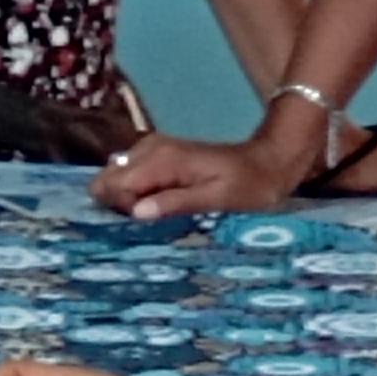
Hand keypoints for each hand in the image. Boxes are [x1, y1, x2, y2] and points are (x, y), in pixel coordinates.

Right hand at [91, 128, 304, 218]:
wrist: (269, 161)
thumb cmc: (248, 184)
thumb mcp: (216, 198)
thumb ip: (175, 203)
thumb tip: (136, 213)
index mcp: (162, 159)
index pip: (111, 183)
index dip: (117, 208)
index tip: (138, 227)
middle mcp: (150, 148)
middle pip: (107, 178)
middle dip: (116, 204)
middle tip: (145, 225)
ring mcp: (153, 149)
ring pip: (116, 177)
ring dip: (126, 200)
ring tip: (153, 219)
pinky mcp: (160, 156)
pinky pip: (132, 175)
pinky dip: (136, 194)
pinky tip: (158, 208)